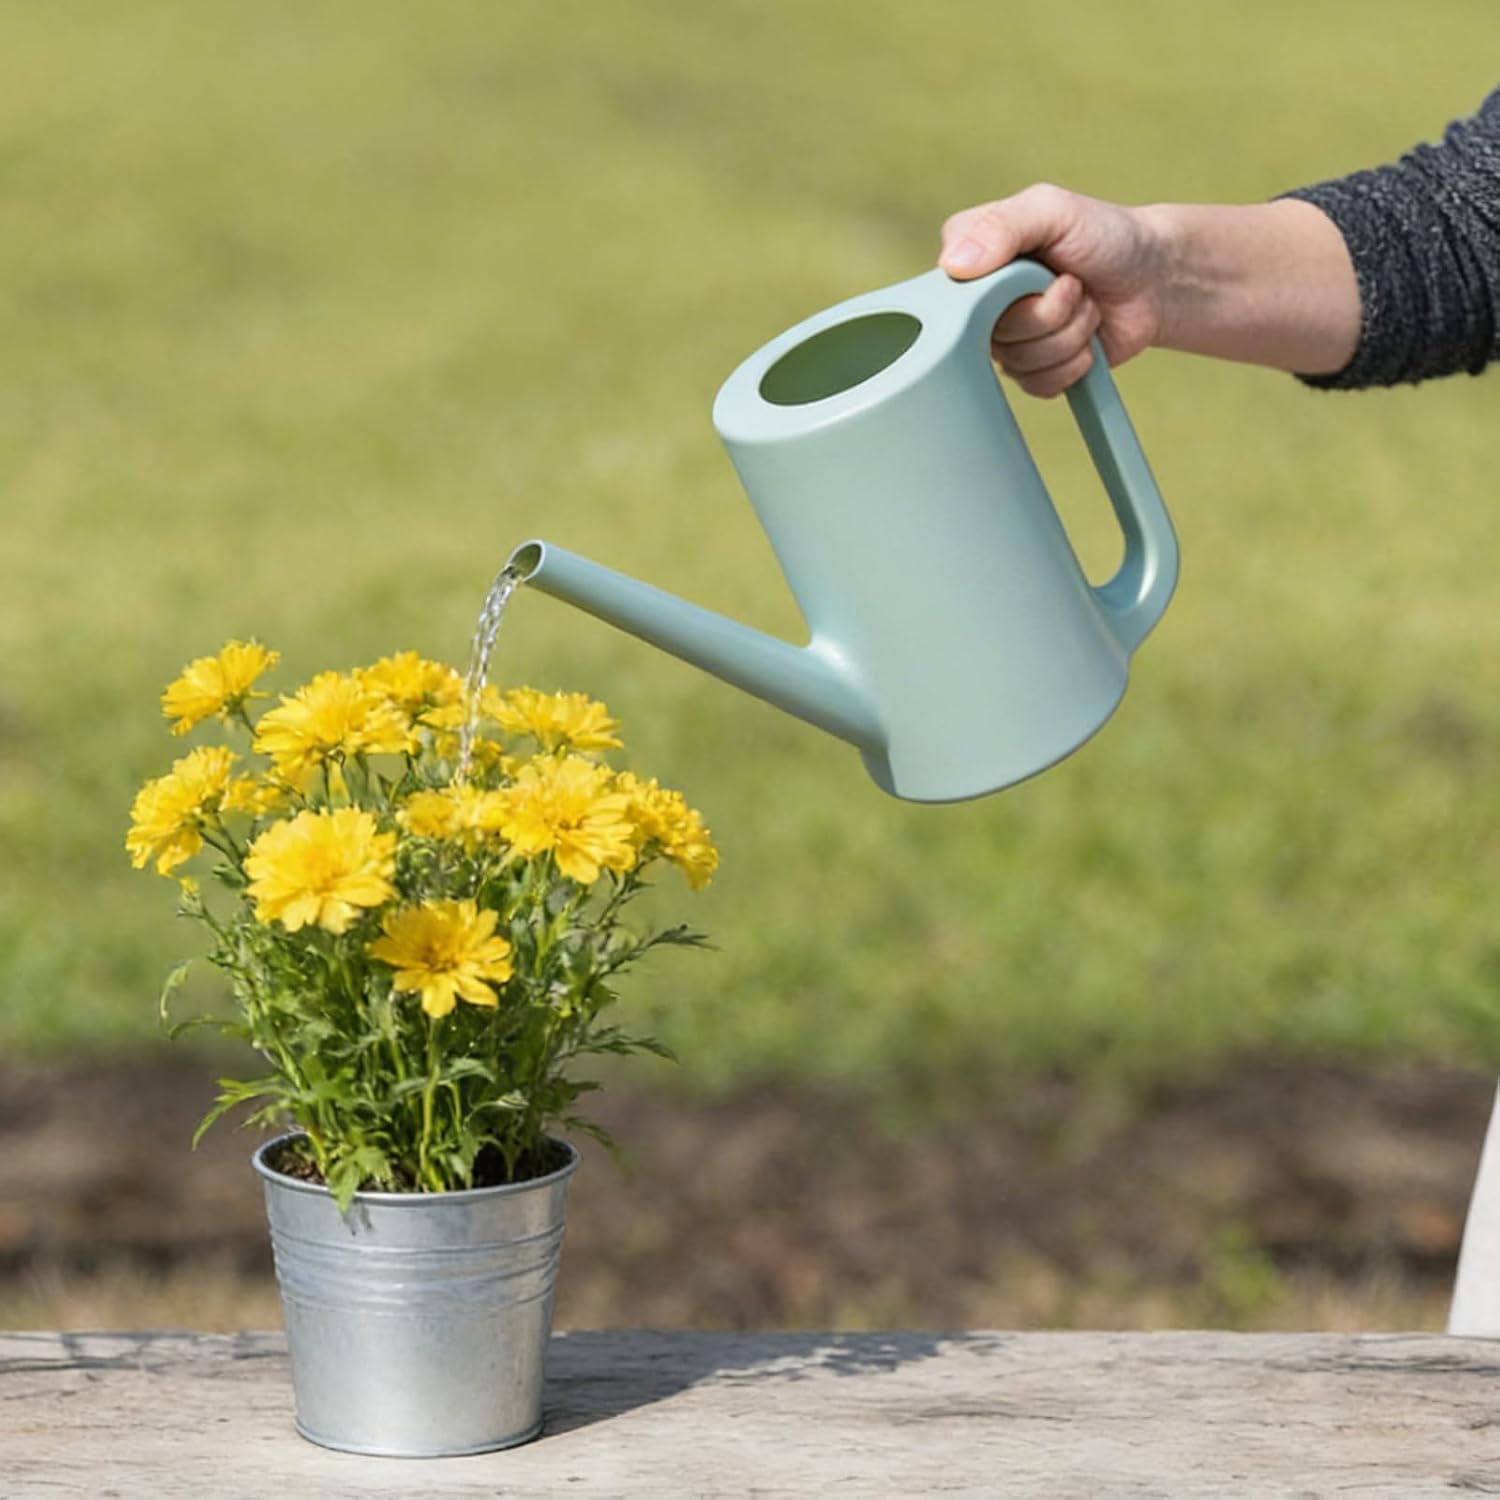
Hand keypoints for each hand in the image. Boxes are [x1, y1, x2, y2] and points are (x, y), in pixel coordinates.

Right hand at [939, 185, 1166, 396]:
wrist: (1154, 278)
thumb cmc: (1104, 235)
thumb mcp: (1053, 211)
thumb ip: (1001, 225)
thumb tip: (952, 265)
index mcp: (976, 257)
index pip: (951, 291)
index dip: (995, 292)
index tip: (1032, 270)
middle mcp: (984, 302)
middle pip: (991, 334)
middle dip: (1048, 312)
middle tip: (1073, 285)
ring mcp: (1008, 340)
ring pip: (1018, 363)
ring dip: (1068, 335)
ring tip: (1086, 306)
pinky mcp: (1034, 371)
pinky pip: (1036, 385)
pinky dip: (1073, 363)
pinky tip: (1087, 340)